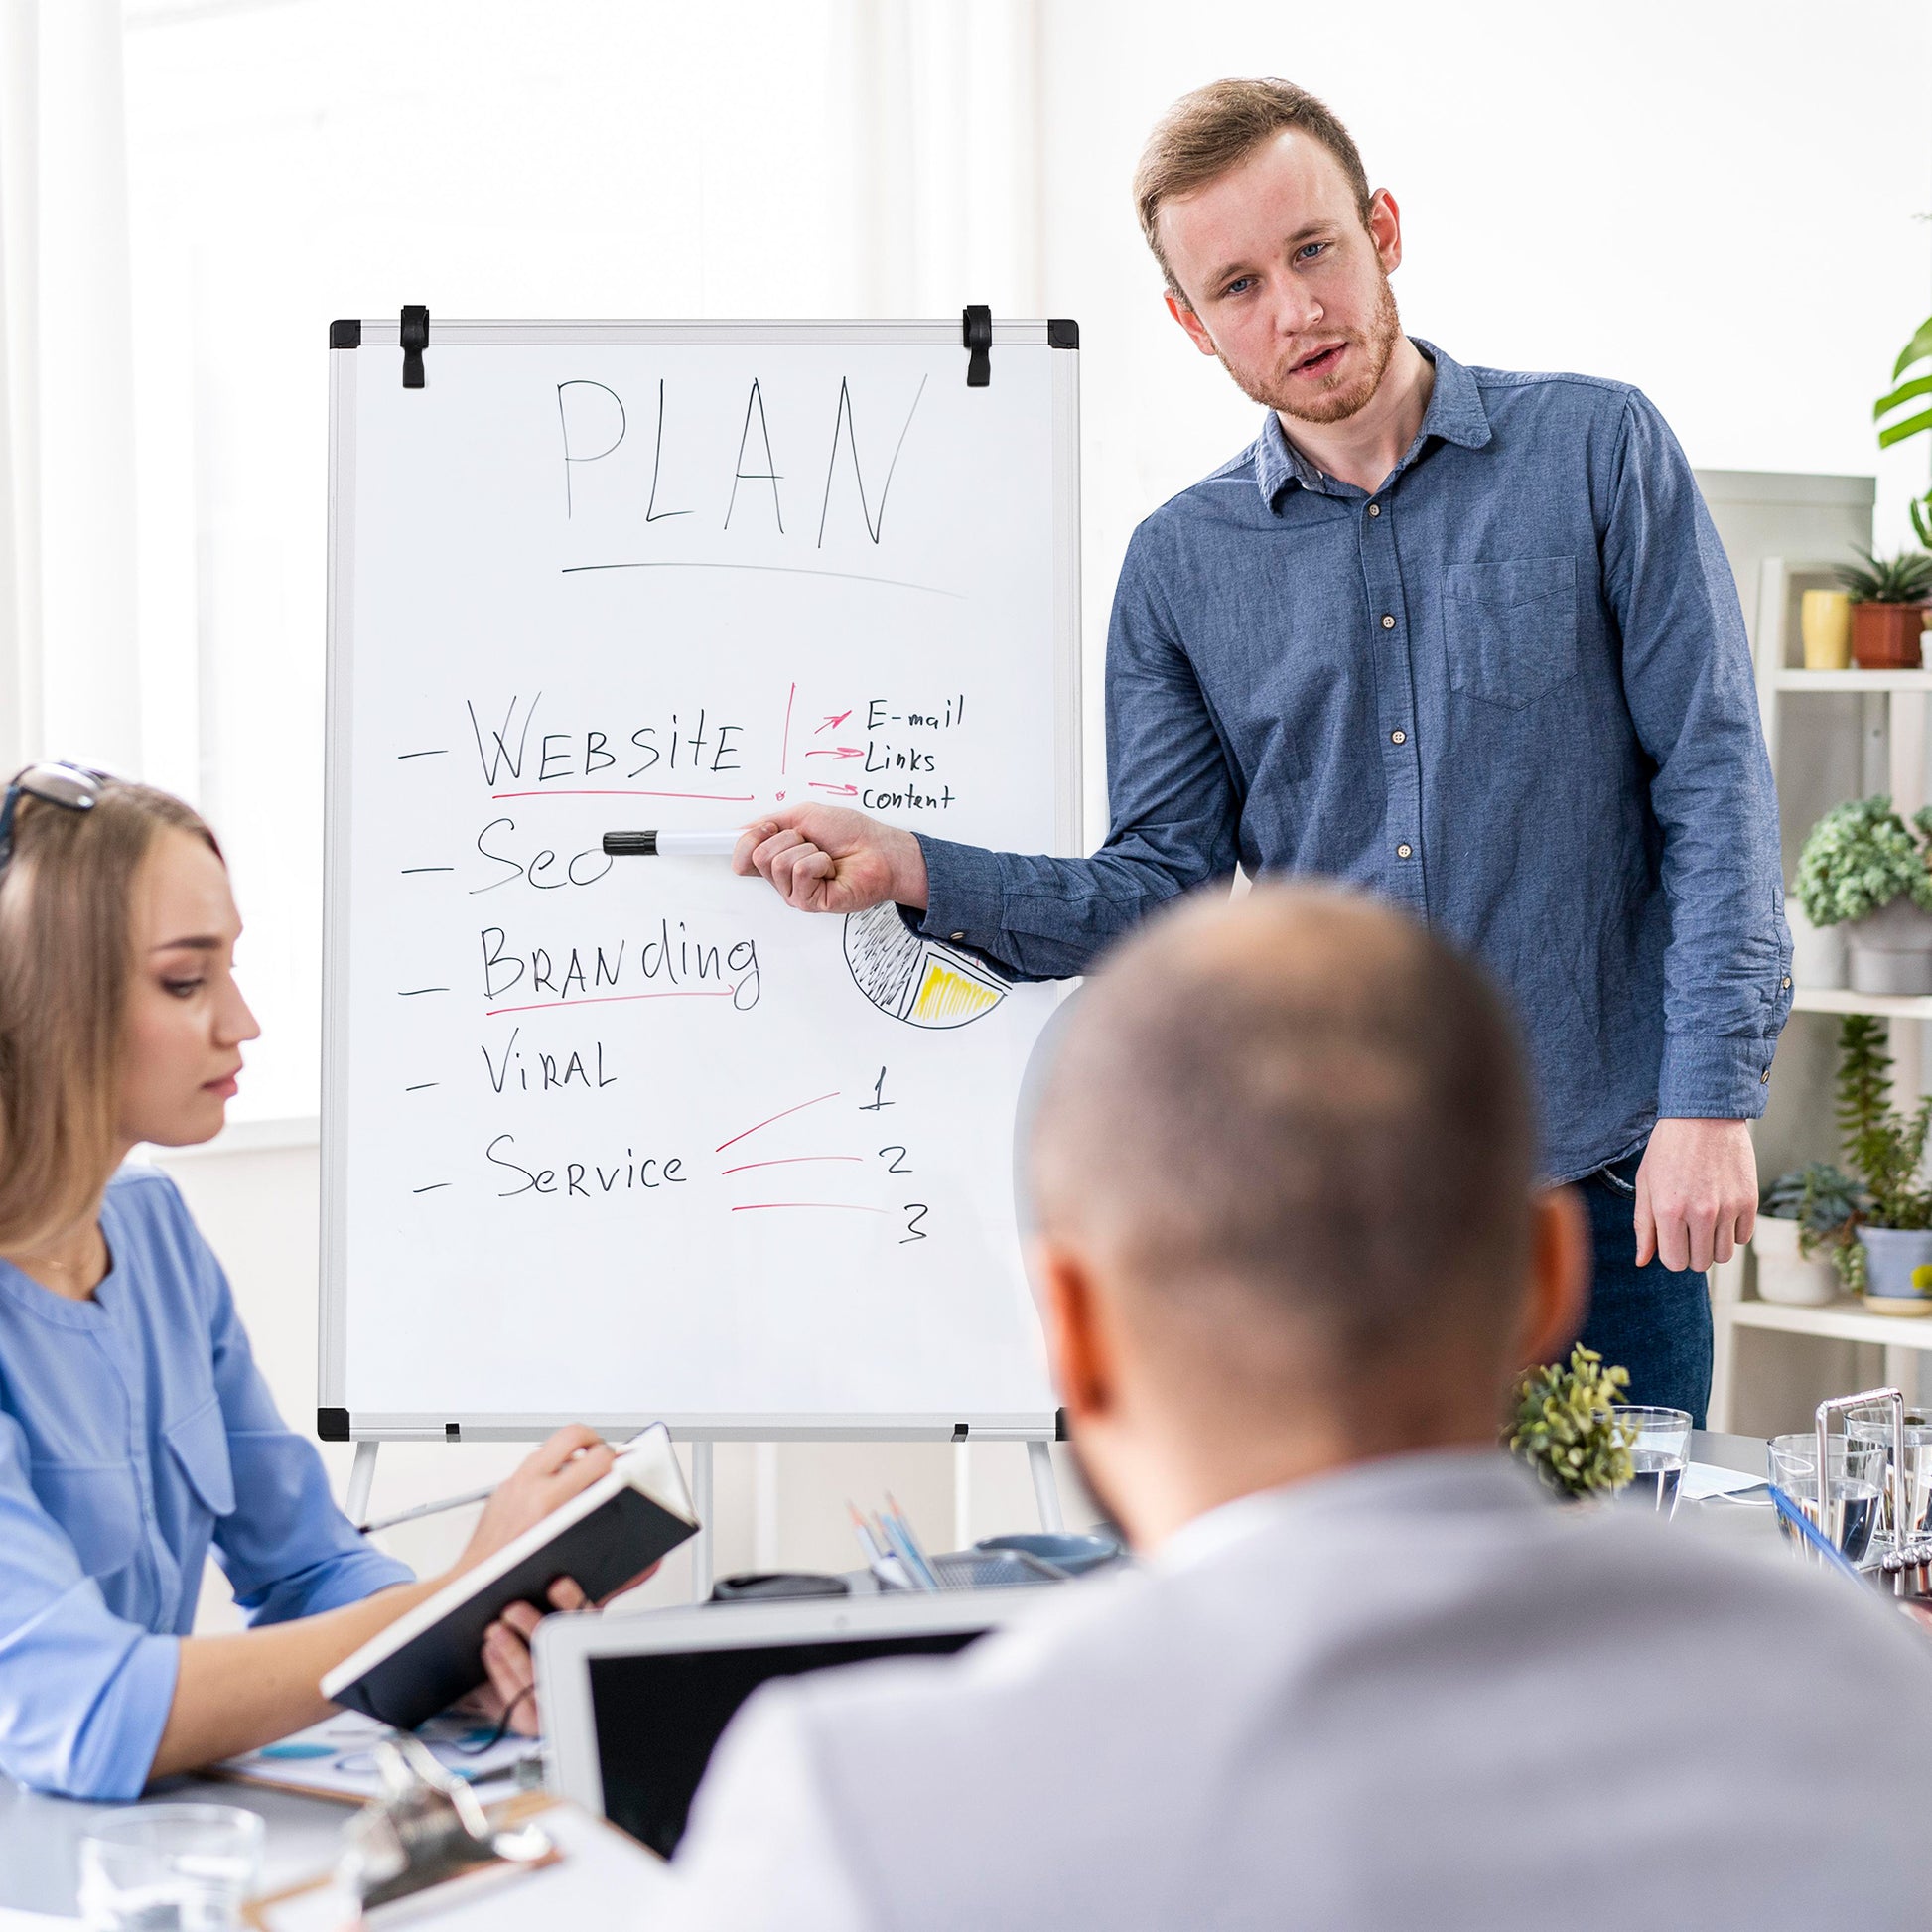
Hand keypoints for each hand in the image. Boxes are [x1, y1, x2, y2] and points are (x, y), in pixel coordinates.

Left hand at [449, 1425, 615, 1579]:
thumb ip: (597, 1525)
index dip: (617, 1460)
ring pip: (550, 1446)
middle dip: (594, 1440)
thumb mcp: (570, 1556)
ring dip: (569, 1455)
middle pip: (573, 1435)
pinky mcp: (500, 1489)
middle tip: (602, 1455)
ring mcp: (512, 1484)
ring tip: (580, 1472)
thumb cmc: (515, 1579)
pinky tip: (554, 1491)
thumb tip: (621, 1511)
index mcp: (549, 1502)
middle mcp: (529, 1486)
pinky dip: (547, 1471)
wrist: (472, 1587)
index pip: (598, 1458)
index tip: (621, 1467)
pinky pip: (531, 1466)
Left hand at [474, 1562, 662, 1737]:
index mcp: (593, 1642)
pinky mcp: (532, 1721)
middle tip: (512, 1608)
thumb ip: (596, 1588)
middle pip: (563, 1653)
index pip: (589, 1622)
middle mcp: (578, 1674)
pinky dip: (501, 1673)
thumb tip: (651, 1563)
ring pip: (538, 1680)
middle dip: (536, 1628)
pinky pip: (517, 1702)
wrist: (517, 1683)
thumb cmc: (546, 1641)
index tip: (555, 1583)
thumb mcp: (571, 1611)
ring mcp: (556, 1702)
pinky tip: (491, 1650)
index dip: (573, 1602)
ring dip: (513, 1652)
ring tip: (495, 1628)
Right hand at [733, 806, 927, 913]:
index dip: (735, 845)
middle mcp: (783, 877)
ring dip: (807, 848)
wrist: (881, 850)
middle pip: (757, 854)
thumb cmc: (850, 833)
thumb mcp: (804, 816)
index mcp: (779, 856)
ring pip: (777, 862)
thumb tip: (742, 832)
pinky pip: (798, 871)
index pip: (744, 855)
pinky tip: (831, 867)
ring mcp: (795, 892)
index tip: (707, 838)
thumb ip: (770, 824)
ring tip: (826, 854)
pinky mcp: (809, 903)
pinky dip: (818, 861)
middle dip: (786, 836)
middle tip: (811, 840)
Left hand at [1634, 1118, 1756, 1272]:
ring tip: (1703, 1221)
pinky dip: (1732, 1232)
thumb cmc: (1668, 1148)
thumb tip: (1642, 1261)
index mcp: (1669, 1211)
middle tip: (1686, 1229)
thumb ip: (1644, 1226)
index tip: (1671, 1239)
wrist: (1703, 1116)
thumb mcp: (1646, 1184)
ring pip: (1724, 1256)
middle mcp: (1701, 1213)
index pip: (1674, 1262)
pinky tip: (1721, 1212)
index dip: (1671, 1254)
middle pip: (1700, 1263)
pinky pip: (1743, 1238)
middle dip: (1691, 1252)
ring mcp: (1728, 1208)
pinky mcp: (1750, 1201)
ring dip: (1712, 1245)